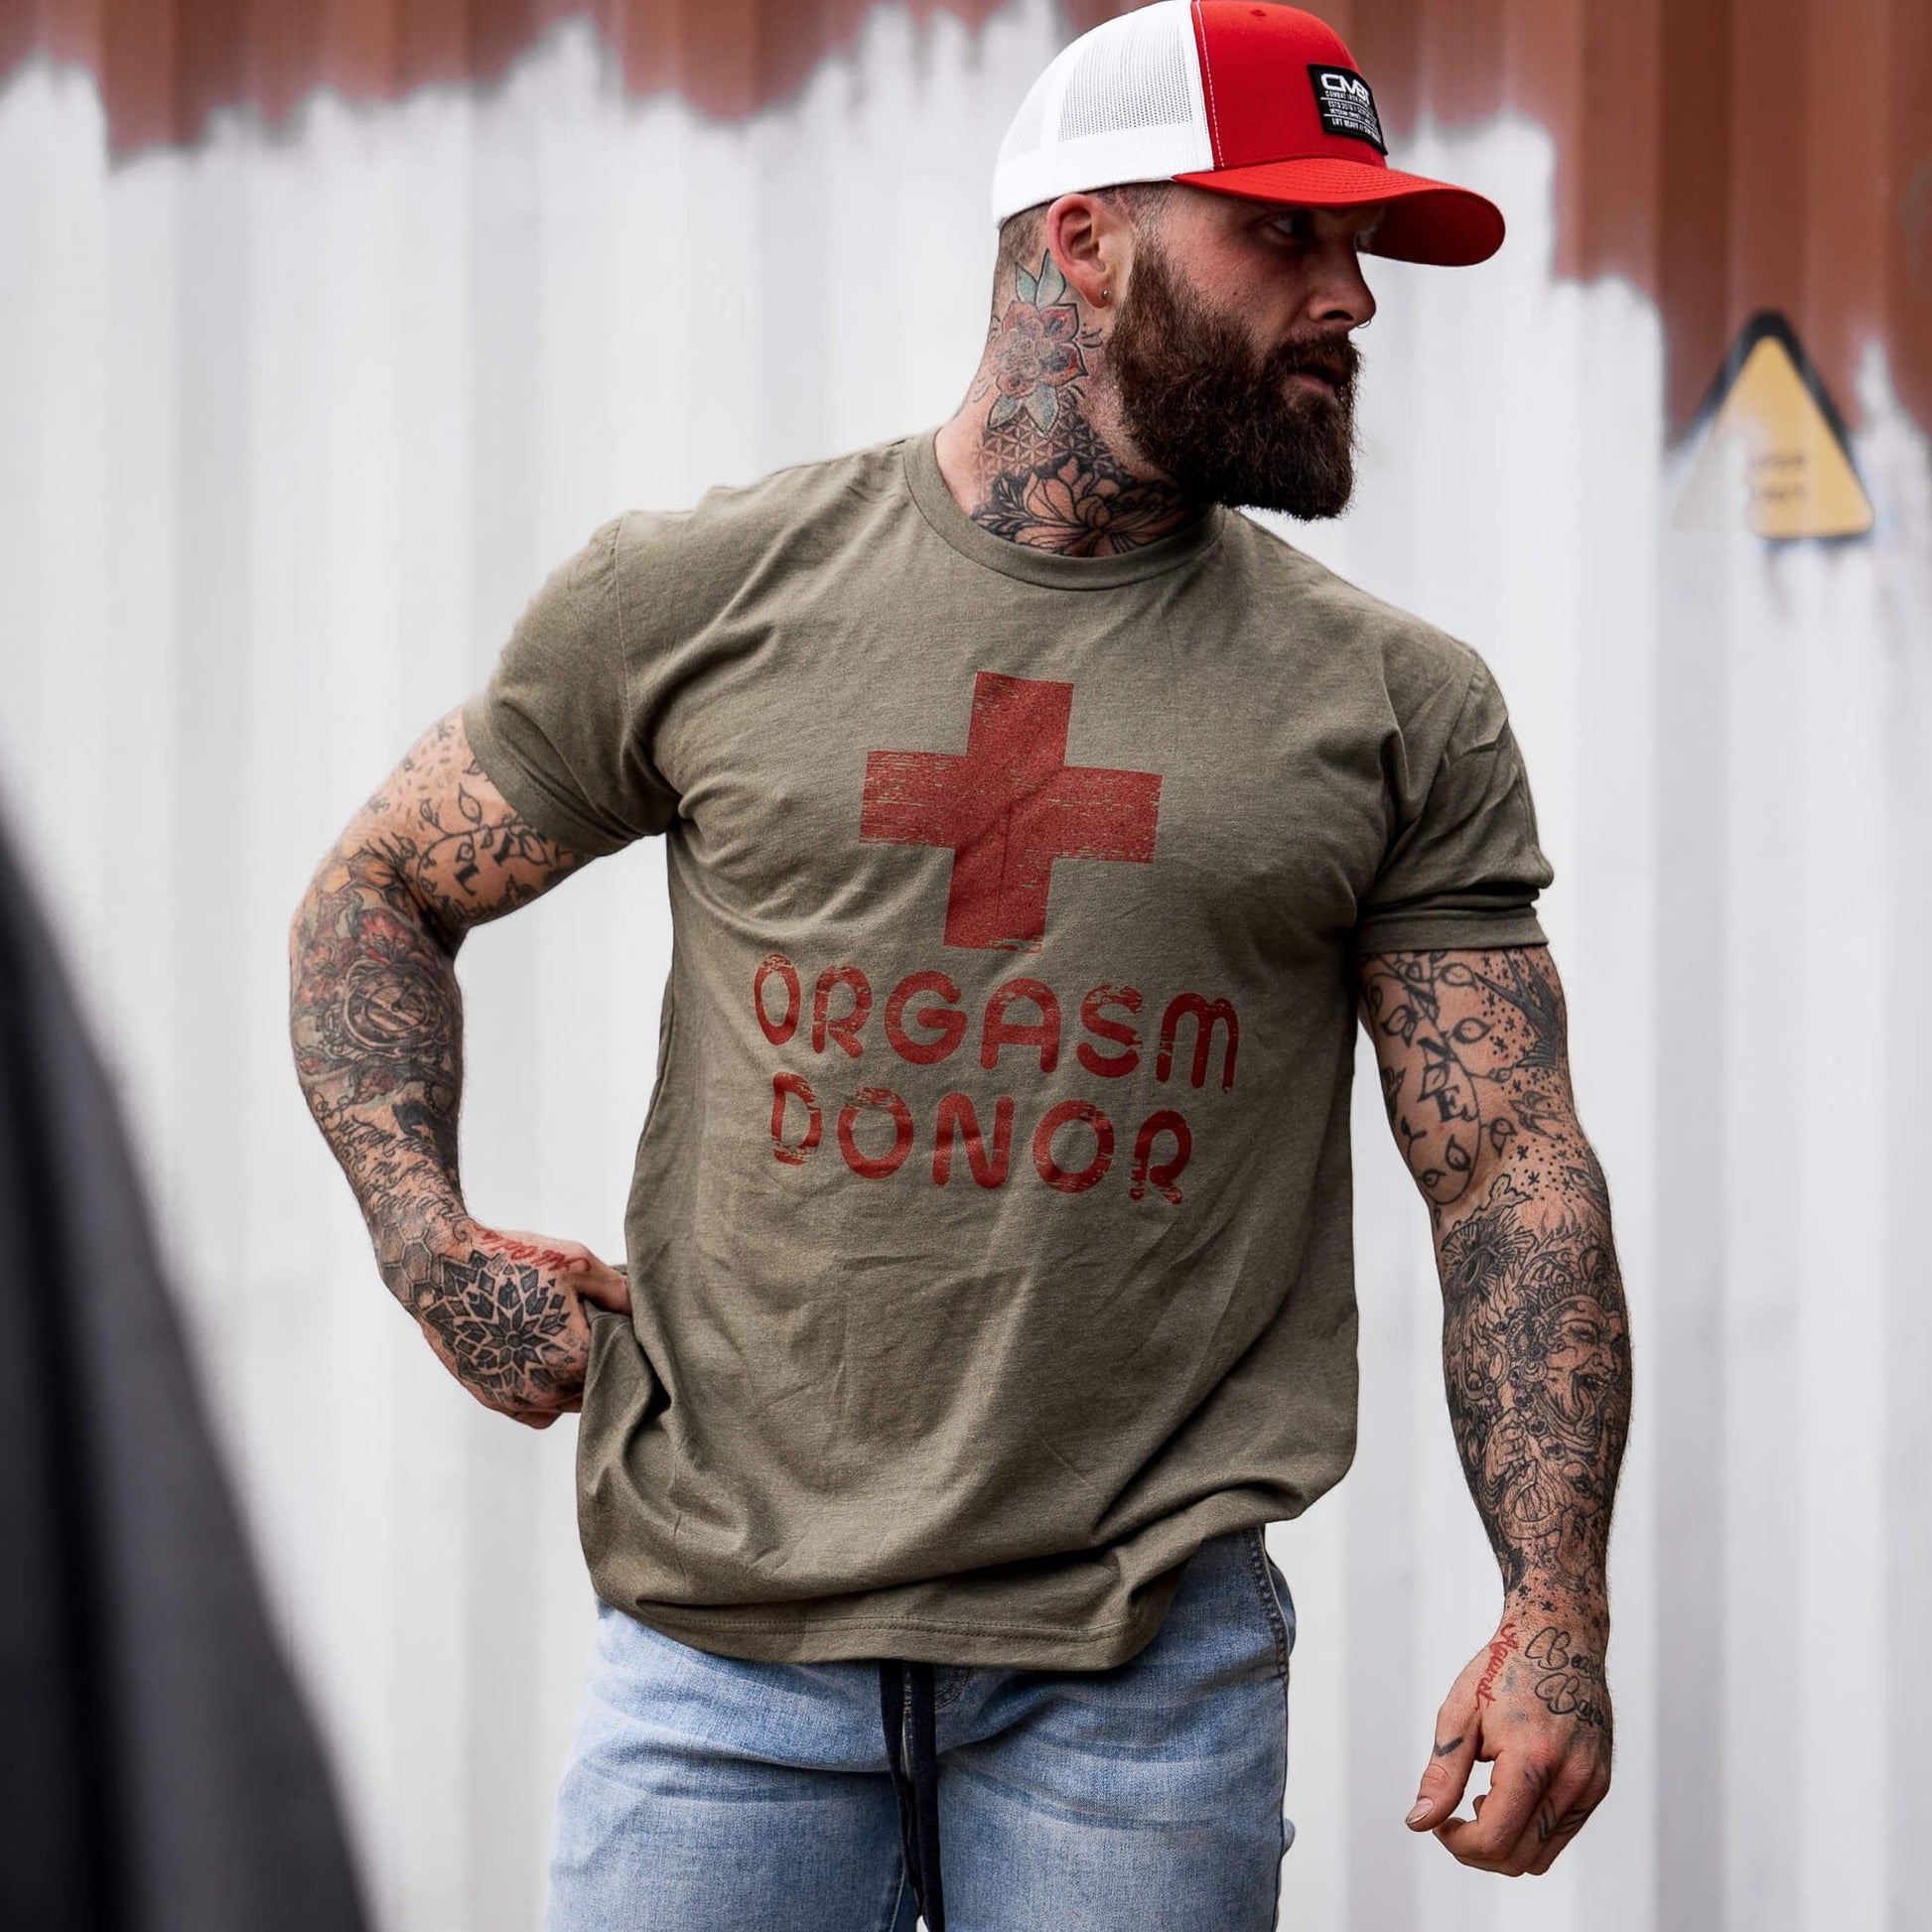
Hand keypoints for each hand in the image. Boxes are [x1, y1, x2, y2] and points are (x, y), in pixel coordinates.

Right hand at [402, 1220, 631, 1428]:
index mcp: (574, 1358)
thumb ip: (619, 1292)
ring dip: (575, 1384)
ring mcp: (516, 1398)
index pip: (623, 1365)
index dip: (627, 1343)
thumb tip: (647, 1311)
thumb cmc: (510, 1261)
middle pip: (597, 1389)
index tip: (622, 1324)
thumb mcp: (577, 1263)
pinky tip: (545, 1365)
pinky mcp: (491, 1398)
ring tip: (566, 1345)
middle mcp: (546, 1389)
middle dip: (604, 1365)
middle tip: (594, 1332)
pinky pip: (536, 1413)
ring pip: (568, 1405)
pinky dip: (546, 1397)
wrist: (442, 1270)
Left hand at [1405, 1603, 1612, 1874]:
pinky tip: (1507, 1794)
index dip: (1458, 1843)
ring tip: (1482, 1802)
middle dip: (1477, 1852)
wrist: (1559, 1635)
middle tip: (1451, 1820)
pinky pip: (1561, 1833)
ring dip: (1504, 1845)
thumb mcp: (1460, 1713)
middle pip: (1520, 1859)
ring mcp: (1591, 1784)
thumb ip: (1442, 1774)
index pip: (1496, 1838)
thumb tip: (1420, 1822)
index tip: (1438, 1823)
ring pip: (1543, 1856)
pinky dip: (1529, 1831)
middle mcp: (1572, 1778)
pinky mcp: (1599, 1784)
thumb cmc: (1505, 1668)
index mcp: (1533, 1758)